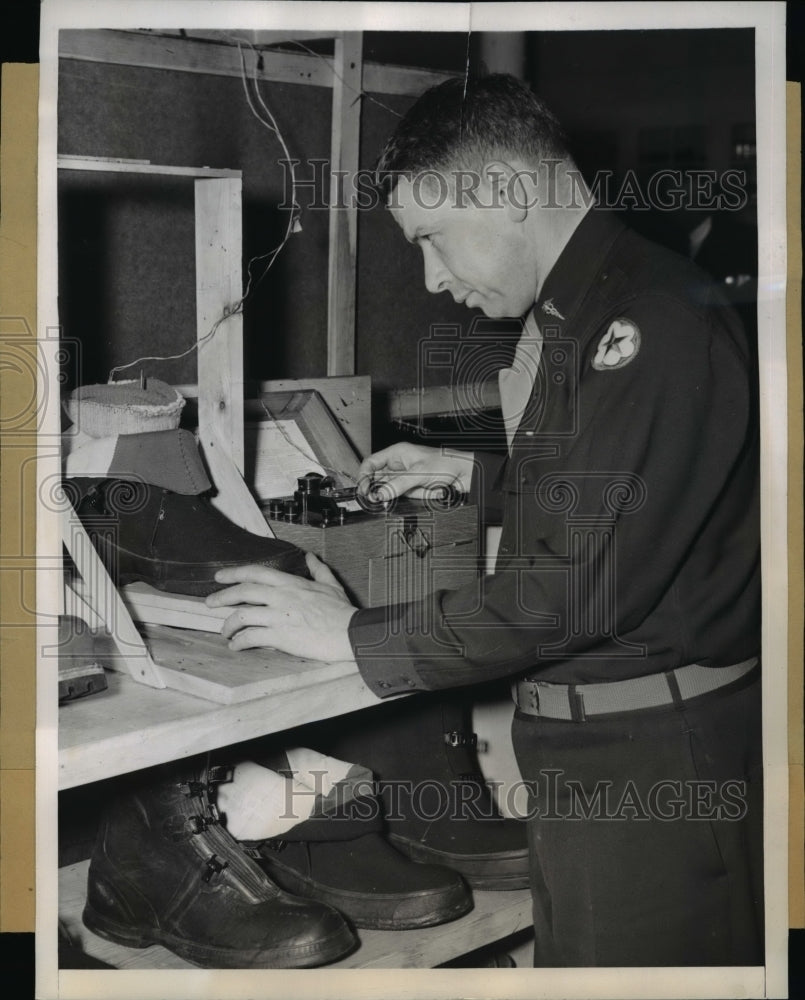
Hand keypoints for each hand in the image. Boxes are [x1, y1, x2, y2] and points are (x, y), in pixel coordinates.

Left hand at [206, 552, 356, 661]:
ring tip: (225, 632)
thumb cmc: (342, 613)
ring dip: (228, 625)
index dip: (234, 573)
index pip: (256, 573)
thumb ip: (318, 570)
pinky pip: (251, 638)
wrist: (350, 633)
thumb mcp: (331, 586)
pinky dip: (239, 643)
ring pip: (242, 615)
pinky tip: (236, 646)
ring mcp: (279, 616)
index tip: (219, 577)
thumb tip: (310, 557)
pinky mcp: (280, 636)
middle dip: (222, 596)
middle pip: (242, 591)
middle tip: (210, 602)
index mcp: (291, 584)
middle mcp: (281, 597)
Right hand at [357, 443, 474, 500]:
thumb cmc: (447, 463)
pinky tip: (428, 491)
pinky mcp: (414, 488)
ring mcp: (406, 477)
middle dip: (380, 489)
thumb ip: (396, 485)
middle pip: (379, 479)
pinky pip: (406, 496)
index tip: (364, 489)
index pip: (371, 463)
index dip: (364, 476)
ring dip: (401, 493)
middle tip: (377, 498)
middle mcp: (400, 464)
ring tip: (412, 491)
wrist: (466, 474)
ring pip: (392, 490)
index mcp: (397, 453)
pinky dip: (415, 496)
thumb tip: (379, 494)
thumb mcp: (418, 474)